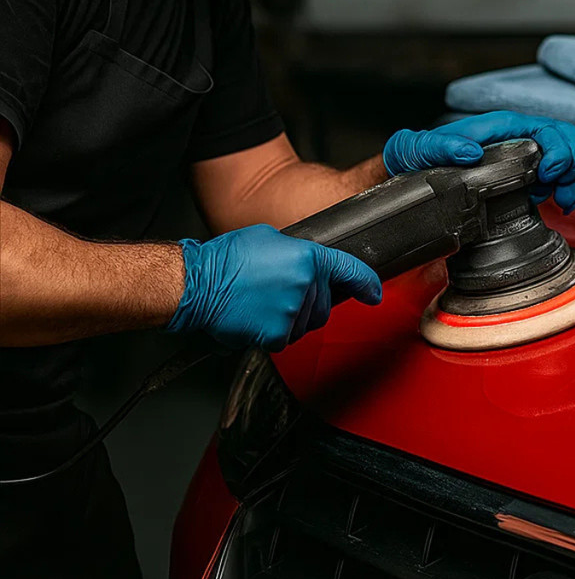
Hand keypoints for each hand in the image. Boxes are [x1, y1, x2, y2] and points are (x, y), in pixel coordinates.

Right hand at [166, 224, 381, 351]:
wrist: (197, 283)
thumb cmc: (227, 258)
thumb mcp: (271, 239)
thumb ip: (298, 253)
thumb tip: (309, 265)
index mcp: (307, 258)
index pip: (349, 270)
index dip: (366, 283)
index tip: (373, 293)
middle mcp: (305, 285)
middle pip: (324, 305)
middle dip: (310, 302)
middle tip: (280, 292)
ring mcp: (293, 312)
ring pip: (306, 324)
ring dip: (291, 318)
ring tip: (262, 302)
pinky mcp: (277, 334)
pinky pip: (286, 338)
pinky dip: (273, 333)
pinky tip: (256, 317)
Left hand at [383, 110, 574, 213]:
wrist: (410, 174)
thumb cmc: (416, 156)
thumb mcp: (418, 148)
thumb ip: (440, 145)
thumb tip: (470, 152)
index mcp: (500, 127)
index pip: (545, 128)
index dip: (557, 150)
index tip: (547, 174)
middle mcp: (516, 139)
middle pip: (565, 140)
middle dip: (571, 164)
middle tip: (556, 188)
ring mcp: (522, 158)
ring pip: (568, 158)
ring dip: (572, 180)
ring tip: (561, 201)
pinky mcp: (522, 178)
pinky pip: (557, 179)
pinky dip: (566, 191)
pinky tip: (559, 205)